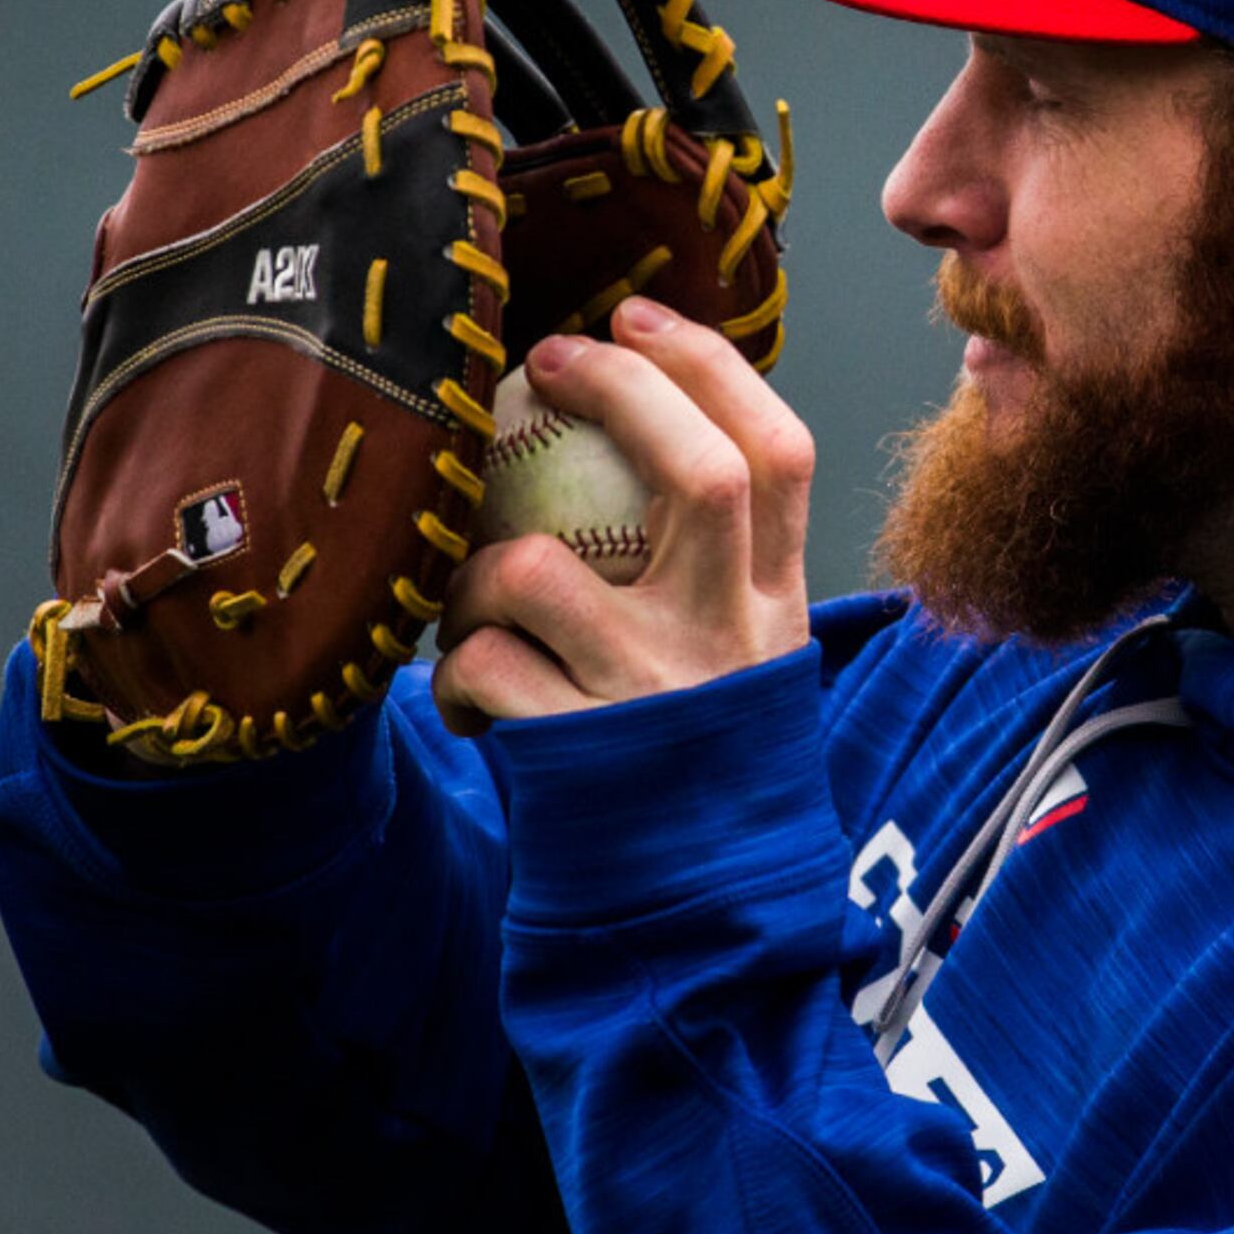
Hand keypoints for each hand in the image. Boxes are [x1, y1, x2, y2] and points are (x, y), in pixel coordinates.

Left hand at [431, 297, 813, 736]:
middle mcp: (730, 642)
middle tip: (551, 357)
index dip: (708, 365)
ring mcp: (655, 697)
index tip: (636, 312)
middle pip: (702, 475)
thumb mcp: (739, 660)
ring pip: (540, 571)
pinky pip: (480, 667)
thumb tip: (638, 428)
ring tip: (472, 598)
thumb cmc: (694, 764)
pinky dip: (453, 670)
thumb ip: (714, 569)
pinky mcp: (577, 753)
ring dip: (479, 569)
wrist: (696, 920)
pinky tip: (470, 698)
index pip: (780, 454)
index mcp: (776, 608)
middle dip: (624, 389)